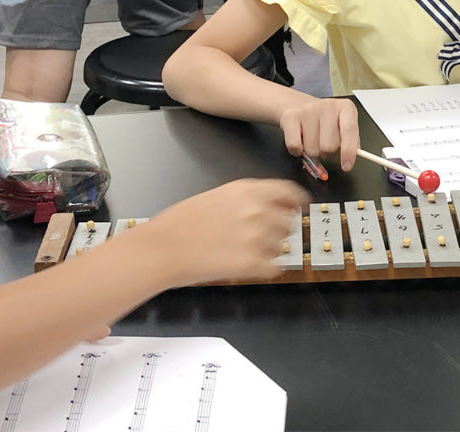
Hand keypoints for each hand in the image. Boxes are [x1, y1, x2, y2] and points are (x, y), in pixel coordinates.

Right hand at [142, 178, 309, 286]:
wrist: (161, 248)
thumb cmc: (181, 223)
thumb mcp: (220, 196)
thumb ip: (251, 198)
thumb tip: (276, 206)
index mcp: (249, 190)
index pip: (290, 193)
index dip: (297, 203)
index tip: (299, 209)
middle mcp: (258, 210)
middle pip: (289, 222)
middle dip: (278, 231)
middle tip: (257, 239)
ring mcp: (257, 237)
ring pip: (282, 247)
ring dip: (269, 251)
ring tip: (242, 252)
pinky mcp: (252, 263)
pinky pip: (274, 268)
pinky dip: (264, 270)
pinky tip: (246, 267)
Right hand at [280, 98, 359, 170]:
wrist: (297, 105)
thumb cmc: (323, 119)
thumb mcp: (342, 124)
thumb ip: (351, 140)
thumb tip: (352, 157)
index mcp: (345, 108)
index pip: (350, 131)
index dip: (349, 152)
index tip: (347, 166)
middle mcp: (328, 106)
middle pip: (329, 146)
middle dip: (327, 153)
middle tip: (323, 145)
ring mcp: (308, 110)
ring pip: (312, 149)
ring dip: (312, 151)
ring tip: (311, 139)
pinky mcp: (291, 117)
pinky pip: (295, 146)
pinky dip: (297, 151)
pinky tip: (300, 141)